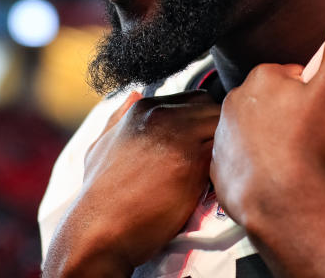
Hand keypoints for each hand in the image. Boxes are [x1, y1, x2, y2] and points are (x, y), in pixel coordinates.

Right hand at [44, 90, 219, 276]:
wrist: (99, 229)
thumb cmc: (99, 195)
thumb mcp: (100, 145)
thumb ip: (119, 118)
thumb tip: (132, 94)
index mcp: (142, 108)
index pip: (193, 100)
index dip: (200, 123)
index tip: (199, 145)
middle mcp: (161, 115)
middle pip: (211, 109)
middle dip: (215, 131)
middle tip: (211, 158)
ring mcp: (178, 135)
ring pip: (221, 126)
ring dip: (224, 147)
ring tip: (214, 171)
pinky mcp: (193, 161)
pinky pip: (224, 151)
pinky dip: (225, 164)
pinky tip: (213, 183)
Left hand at [210, 9, 324, 227]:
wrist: (286, 203)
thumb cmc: (312, 143)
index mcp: (261, 79)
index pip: (289, 77)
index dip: (310, 94)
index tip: (322, 114)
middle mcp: (233, 102)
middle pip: (268, 103)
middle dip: (286, 115)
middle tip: (311, 138)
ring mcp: (222, 137)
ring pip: (251, 131)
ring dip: (269, 140)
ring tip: (295, 161)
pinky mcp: (219, 170)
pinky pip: (239, 162)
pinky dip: (254, 167)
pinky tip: (274, 179)